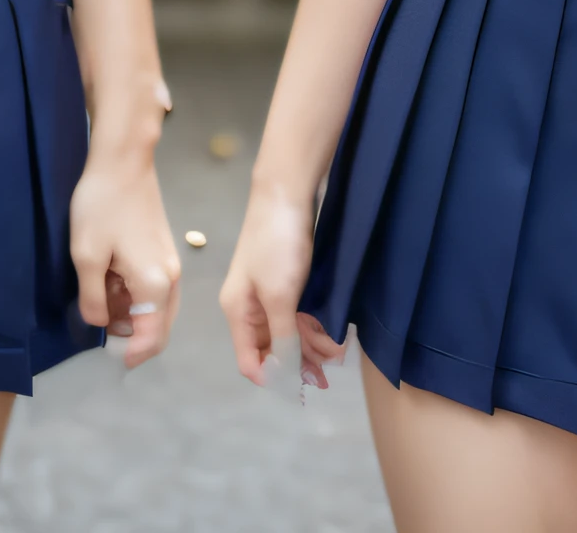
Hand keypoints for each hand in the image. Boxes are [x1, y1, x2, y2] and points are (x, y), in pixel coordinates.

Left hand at [69, 144, 179, 367]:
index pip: (152, 338)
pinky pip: (155, 289)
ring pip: (158, 308)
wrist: (123, 161)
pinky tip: (113, 286)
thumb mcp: (86, 256)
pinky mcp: (164, 250)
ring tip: (102, 307)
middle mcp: (170, 278)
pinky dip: (138, 299)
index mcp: (155, 285)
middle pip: (160, 326)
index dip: (131, 355)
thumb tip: (101, 323)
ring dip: (134, 317)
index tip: (110, 359)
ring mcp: (170, 263)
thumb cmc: (102, 207)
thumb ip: (93, 299)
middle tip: (102, 336)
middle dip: (133, 338)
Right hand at [219, 181, 343, 389]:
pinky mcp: (289, 281)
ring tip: (338, 347)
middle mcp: (252, 307)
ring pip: (290, 334)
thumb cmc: (277, 245)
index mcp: (238, 312)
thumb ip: (280, 338)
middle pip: (272, 350)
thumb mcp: (278, 295)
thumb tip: (280, 376)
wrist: (287, 192)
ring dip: (313, 344)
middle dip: (300, 361)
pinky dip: (316, 325)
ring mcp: (271, 293)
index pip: (249, 361)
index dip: (273, 377)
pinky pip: (300, 315)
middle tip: (329, 369)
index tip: (303, 384)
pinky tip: (334, 330)